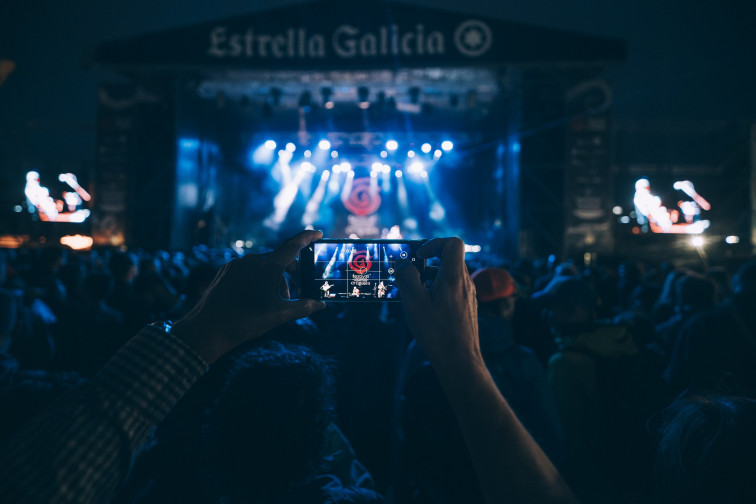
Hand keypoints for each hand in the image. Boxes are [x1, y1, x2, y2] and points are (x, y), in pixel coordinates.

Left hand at [172, 230, 325, 362]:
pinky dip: (258, 279)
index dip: (307, 238)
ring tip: (273, 302)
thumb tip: (320, 305)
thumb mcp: (279, 316)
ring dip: (273, 279)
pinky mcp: (226, 271)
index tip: (317, 233)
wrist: (208, 329)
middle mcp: (253, 260)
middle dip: (291, 272)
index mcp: (268, 267)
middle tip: (296, 291)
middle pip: (279, 259)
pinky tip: (255, 298)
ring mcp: (237, 264)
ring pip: (263, 266)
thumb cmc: (245, 321)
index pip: (293, 245)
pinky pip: (248, 270)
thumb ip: (302, 308)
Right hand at [396, 237, 479, 369]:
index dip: (434, 244)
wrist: (460, 361)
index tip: (419, 257)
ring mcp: (468, 295)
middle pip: (448, 259)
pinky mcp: (467, 307)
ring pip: (449, 275)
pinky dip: (437, 291)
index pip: (453, 244)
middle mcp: (465, 283)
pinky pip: (451, 289)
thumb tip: (402, 264)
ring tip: (414, 295)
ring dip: (430, 279)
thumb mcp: (414, 303)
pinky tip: (425, 308)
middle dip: (427, 263)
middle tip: (409, 276)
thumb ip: (407, 278)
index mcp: (454, 278)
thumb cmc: (437, 333)